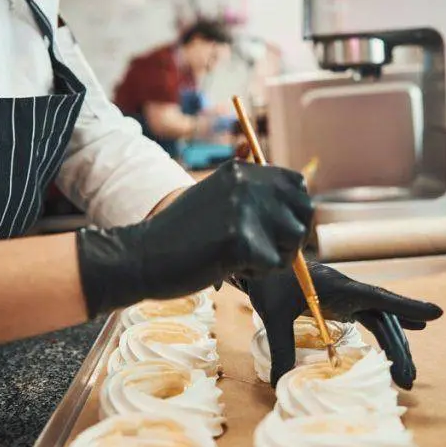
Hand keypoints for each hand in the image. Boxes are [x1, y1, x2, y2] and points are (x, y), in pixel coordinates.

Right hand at [76, 160, 312, 316]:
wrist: (142, 256)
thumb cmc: (179, 236)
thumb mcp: (216, 198)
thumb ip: (250, 196)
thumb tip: (299, 203)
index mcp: (241, 171)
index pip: (296, 184)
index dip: (295, 211)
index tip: (278, 230)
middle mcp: (246, 183)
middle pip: (303, 212)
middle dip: (291, 237)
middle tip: (263, 251)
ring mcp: (244, 210)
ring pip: (293, 241)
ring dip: (274, 258)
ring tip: (240, 258)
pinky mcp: (241, 240)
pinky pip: (274, 265)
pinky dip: (256, 274)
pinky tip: (228, 267)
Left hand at [236, 262, 442, 388]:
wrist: (259, 262)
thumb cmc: (267, 283)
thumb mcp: (272, 316)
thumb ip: (281, 348)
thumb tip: (281, 384)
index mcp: (339, 287)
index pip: (381, 297)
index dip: (409, 306)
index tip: (437, 312)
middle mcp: (349, 290)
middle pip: (384, 318)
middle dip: (399, 348)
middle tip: (408, 380)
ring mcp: (346, 295)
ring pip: (379, 319)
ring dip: (394, 344)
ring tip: (406, 374)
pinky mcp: (340, 301)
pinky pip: (369, 316)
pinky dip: (385, 329)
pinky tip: (401, 338)